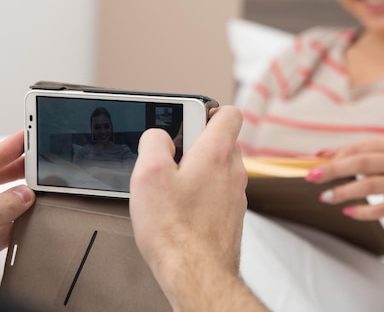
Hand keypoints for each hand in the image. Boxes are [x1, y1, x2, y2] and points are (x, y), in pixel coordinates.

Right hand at [130, 106, 248, 305]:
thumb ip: (154, 142)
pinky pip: (216, 191)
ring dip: (196, 170)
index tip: (183, 121)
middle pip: (219, 140)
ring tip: (171, 188)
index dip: (206, 110)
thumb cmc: (175, 230)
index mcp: (217, 152)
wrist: (196, 273)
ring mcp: (235, 194)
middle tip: (169, 160)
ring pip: (217, 167)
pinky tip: (180, 208)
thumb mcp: (149, 174)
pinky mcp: (230, 214)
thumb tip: (158, 136)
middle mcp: (233, 170)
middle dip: (194, 143)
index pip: (229, 113)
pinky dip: (200, 192)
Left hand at [307, 136, 383, 228]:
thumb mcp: (379, 159)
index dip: (336, 157)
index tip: (315, 165)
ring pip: (370, 186)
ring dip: (344, 192)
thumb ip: (351, 155)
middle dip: (334, 170)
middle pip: (362, 164)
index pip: (359, 148)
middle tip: (312, 177)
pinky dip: (363, 211)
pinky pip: (381, 209)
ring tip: (325, 197)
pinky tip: (347, 212)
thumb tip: (319, 156)